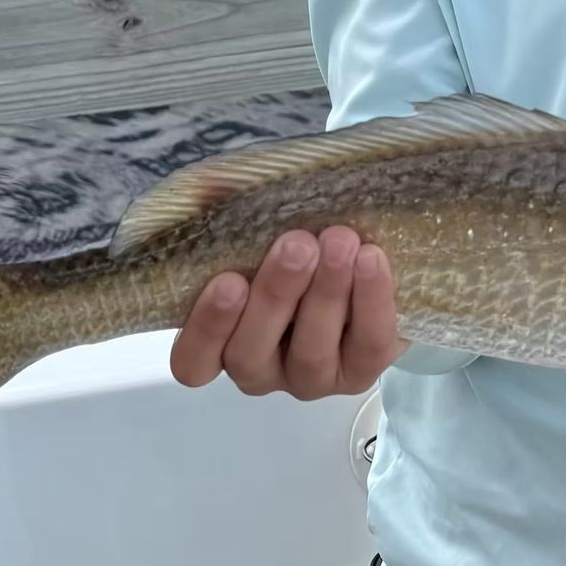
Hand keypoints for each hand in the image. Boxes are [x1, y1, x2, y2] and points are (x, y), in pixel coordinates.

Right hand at [168, 226, 405, 397]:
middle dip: (275, 295)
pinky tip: (371, 259)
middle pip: (252, 352)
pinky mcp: (364, 370)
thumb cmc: (298, 242)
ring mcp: (312, 378)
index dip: (206, 329)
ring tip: (339, 242)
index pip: (193, 362)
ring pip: (311, 354)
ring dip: (325, 295)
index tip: (228, 280)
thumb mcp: (261, 228)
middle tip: (296, 245)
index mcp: (223, 343)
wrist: (367, 255)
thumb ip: (228, 212)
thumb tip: (208, 187)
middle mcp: (262, 369)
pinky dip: (371, 301)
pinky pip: (368, 345)